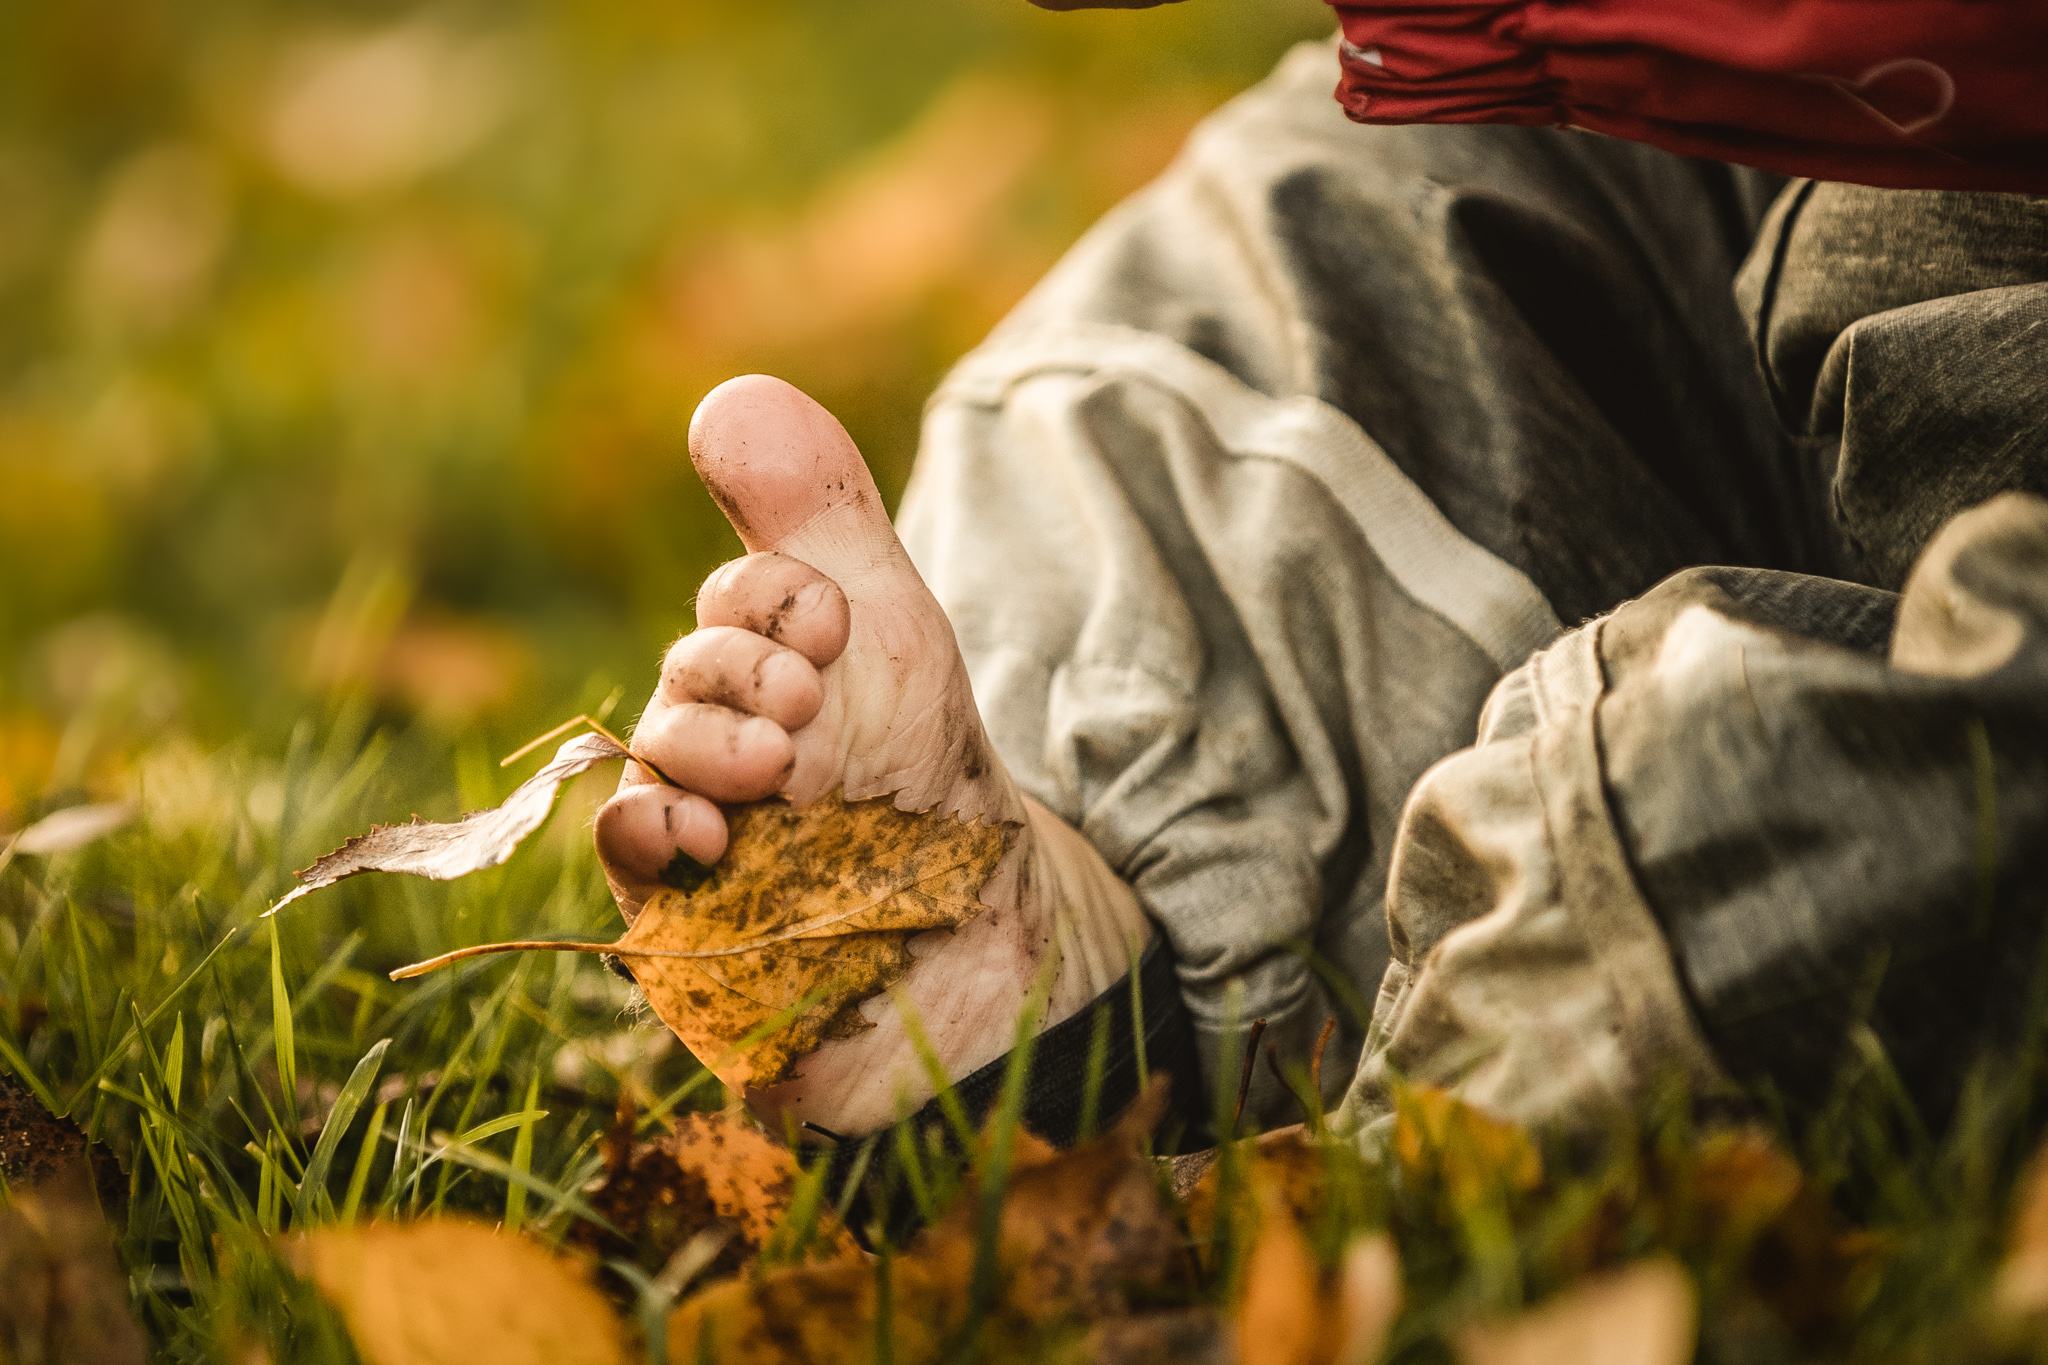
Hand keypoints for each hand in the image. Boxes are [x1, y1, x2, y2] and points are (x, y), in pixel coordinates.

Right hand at [594, 376, 1149, 1135]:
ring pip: (657, 756)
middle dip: (746, 671)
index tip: (835, 621)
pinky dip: (650, 828)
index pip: (734, 597)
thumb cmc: (926, 781)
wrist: (964, 940)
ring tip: (777, 772)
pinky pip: (623, 848)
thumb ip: (820, 514)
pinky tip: (701, 834)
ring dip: (709, 748)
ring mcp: (696, 813)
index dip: (774, 594)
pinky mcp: (674, 899)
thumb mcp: (893, 631)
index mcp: (772, 657)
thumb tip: (733, 391)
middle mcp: (724, 728)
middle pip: (688, 671)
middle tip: (809, 704)